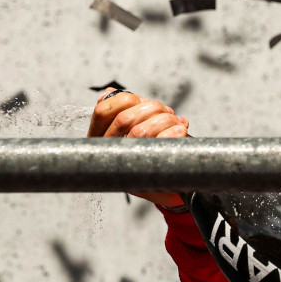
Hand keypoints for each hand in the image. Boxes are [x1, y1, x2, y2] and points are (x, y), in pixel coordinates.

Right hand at [87, 89, 188, 205]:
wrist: (167, 188)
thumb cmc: (148, 155)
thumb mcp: (131, 132)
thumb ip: (128, 112)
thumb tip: (122, 94)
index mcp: (100, 139)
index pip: (102, 111)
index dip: (125, 99)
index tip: (142, 101)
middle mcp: (107, 153)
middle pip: (124, 120)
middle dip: (152, 108)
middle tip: (167, 112)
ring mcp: (123, 167)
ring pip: (140, 132)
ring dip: (164, 120)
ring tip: (176, 122)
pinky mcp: (142, 179)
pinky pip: (157, 146)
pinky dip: (173, 132)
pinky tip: (180, 130)